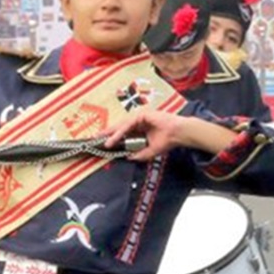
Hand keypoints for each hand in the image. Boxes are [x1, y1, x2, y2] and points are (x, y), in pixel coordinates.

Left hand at [101, 108, 231, 160]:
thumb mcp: (150, 151)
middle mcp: (138, 122)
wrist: (178, 134)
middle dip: (108, 133)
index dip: (114, 138)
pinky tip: (115, 138)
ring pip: (122, 126)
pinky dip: (121, 132)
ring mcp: (140, 118)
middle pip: (120, 128)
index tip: (104, 144)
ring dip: (112, 134)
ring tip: (104, 141)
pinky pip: (128, 125)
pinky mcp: (142, 115)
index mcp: (140, 130)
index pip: (124, 134)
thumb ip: (139, 155)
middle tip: (95, 138)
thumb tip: (128, 157)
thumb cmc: (167, 141)